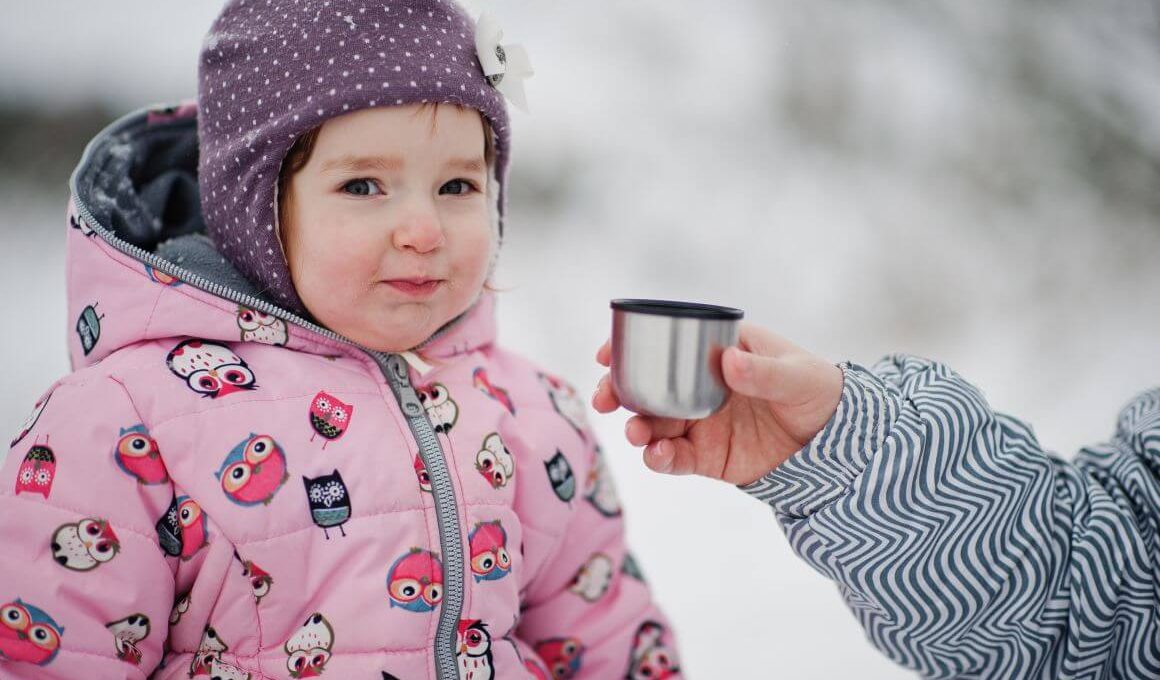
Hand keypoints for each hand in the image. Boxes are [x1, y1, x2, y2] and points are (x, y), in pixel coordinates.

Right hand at [593, 323, 843, 485]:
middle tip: (606, 399)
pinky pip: (674, 458)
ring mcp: (700, 422)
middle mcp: (699, 386)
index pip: (665, 343)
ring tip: (637, 433)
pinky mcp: (707, 457)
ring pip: (653, 424)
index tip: (607, 354)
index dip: (629, 347)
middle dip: (618, 392)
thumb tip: (728, 362)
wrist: (836, 445)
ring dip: (637, 427)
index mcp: (715, 351)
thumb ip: (763, 373)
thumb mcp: (797, 377)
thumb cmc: (818, 391)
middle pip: (646, 386)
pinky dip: (659, 459)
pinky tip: (657, 457)